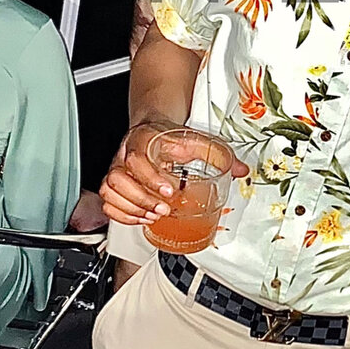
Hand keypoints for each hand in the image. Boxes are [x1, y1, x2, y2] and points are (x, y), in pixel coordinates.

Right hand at [99, 122, 248, 225]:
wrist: (152, 130)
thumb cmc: (170, 139)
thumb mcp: (196, 141)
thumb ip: (218, 155)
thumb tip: (241, 170)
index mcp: (143, 140)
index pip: (138, 158)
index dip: (151, 178)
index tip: (169, 191)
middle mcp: (125, 154)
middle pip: (119, 178)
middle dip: (142, 199)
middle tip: (162, 208)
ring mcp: (117, 169)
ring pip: (110, 190)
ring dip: (131, 208)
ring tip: (153, 215)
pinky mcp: (115, 183)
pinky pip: (108, 200)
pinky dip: (121, 214)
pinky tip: (141, 218)